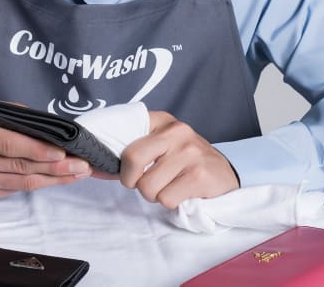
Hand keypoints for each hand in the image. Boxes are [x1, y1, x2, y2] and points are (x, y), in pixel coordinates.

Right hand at [0, 99, 91, 198]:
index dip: (38, 150)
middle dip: (56, 167)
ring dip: (54, 179)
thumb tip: (47, 125)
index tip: (63, 152)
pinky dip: (39, 184)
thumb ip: (13, 115)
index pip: (9, 144)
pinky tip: (57, 178)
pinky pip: (15, 189)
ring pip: (22, 183)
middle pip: (20, 166)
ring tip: (78, 173)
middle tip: (82, 165)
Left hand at [119, 110, 238, 208]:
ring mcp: (189, 152)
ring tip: (169, 186)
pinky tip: (182, 192)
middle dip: (132, 180)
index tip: (125, 169)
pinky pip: (166, 199)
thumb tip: (99, 165)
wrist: (225, 174)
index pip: (124, 133)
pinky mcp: (199, 175)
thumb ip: (137, 147)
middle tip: (144, 183)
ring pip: (148, 186)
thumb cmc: (185, 161)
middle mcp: (176, 131)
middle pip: (131, 158)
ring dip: (155, 194)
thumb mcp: (163, 144)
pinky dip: (170, 202)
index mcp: (161, 121)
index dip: (118, 159)